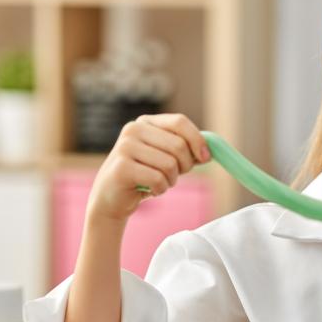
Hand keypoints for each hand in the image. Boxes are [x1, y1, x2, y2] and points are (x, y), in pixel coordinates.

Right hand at [86, 113, 210, 222]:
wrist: (112, 199)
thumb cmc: (145, 176)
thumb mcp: (168, 158)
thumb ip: (187, 149)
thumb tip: (210, 150)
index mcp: (147, 122)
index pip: (180, 122)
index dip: (198, 140)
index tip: (207, 158)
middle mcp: (133, 129)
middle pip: (178, 145)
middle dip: (185, 166)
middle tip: (175, 175)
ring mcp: (124, 147)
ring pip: (169, 164)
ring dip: (171, 180)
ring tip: (159, 182)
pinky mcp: (121, 168)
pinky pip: (158, 179)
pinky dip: (160, 189)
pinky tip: (149, 190)